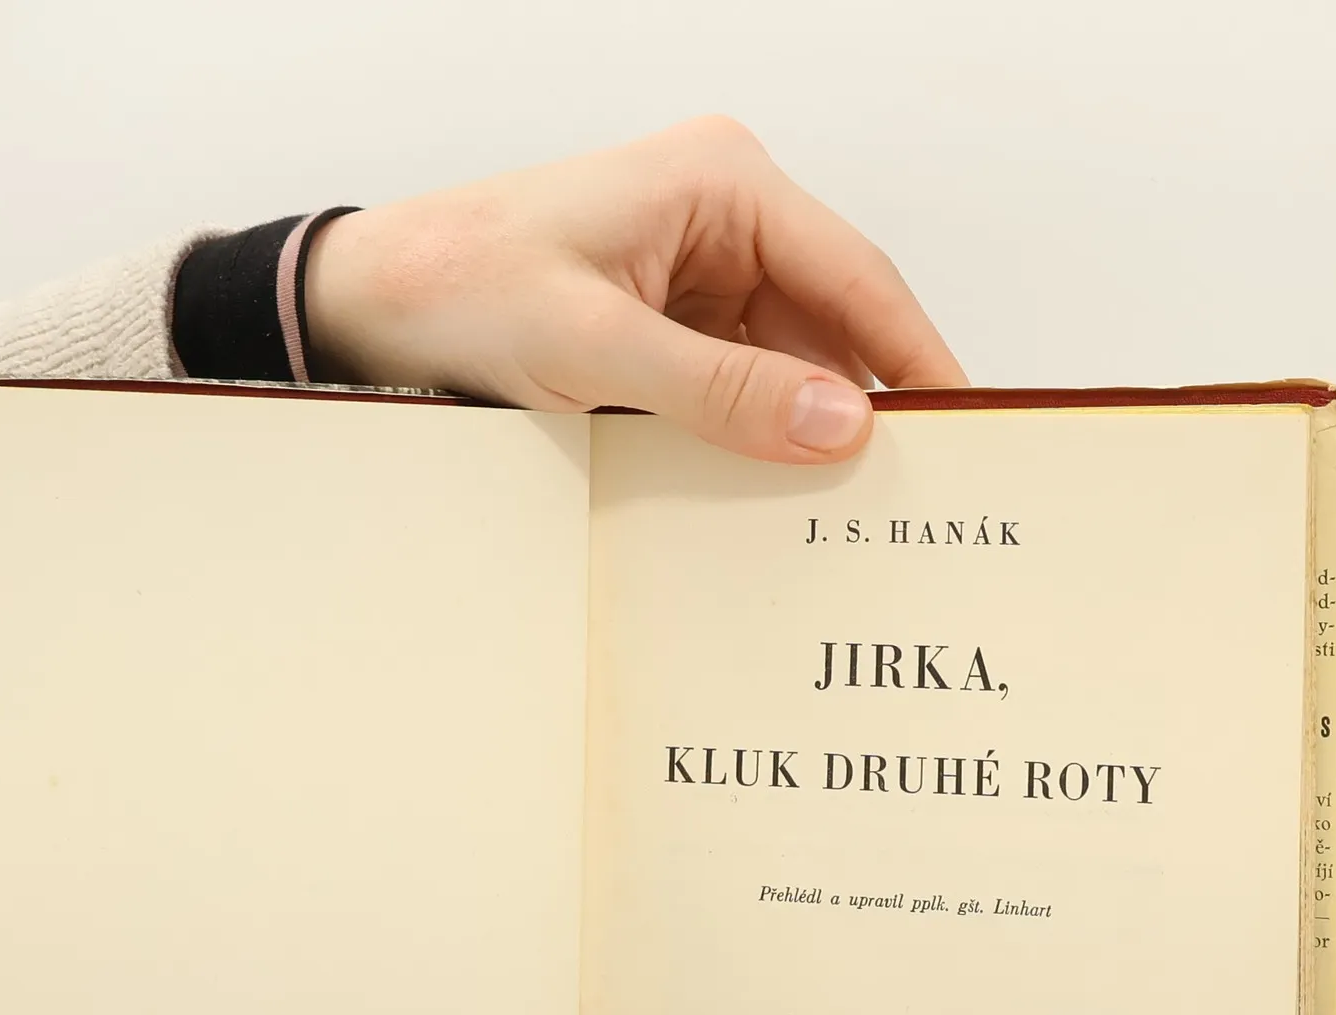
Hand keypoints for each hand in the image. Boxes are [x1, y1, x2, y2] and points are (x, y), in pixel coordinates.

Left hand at [305, 116, 965, 465]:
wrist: (369, 302)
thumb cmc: (461, 290)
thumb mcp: (594, 347)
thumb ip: (720, 388)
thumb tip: (836, 426)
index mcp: (722, 183)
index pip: (855, 277)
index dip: (915, 359)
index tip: (966, 432)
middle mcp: (722, 214)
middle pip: (830, 320)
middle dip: (863, 404)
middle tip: (912, 495)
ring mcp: (695, 267)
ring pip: (787, 356)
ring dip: (804, 426)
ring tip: (846, 509)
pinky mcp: (666, 316)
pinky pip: (737, 376)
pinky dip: (754, 428)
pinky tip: (769, 488)